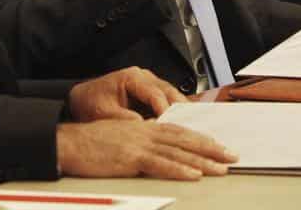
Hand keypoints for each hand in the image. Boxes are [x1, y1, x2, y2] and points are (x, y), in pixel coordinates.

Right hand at [56, 119, 236, 179]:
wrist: (69, 142)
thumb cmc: (89, 142)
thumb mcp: (118, 135)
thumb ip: (138, 141)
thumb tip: (155, 150)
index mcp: (142, 127)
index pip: (177, 131)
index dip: (199, 138)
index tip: (216, 145)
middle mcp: (144, 132)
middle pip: (184, 139)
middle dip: (210, 148)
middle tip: (231, 156)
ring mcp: (139, 144)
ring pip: (178, 152)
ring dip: (202, 160)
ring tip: (221, 168)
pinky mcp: (131, 158)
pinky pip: (161, 164)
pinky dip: (180, 169)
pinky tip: (194, 174)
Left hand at [68, 66, 185, 120]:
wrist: (82, 100)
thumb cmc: (90, 103)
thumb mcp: (103, 113)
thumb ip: (125, 119)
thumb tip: (146, 126)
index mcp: (131, 77)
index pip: (155, 94)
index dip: (164, 111)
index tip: (170, 126)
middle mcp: (143, 77)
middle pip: (169, 91)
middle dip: (179, 109)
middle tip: (187, 127)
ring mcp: (149, 83)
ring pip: (172, 95)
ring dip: (180, 111)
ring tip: (188, 127)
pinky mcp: (151, 93)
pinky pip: (167, 100)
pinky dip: (174, 111)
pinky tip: (181, 124)